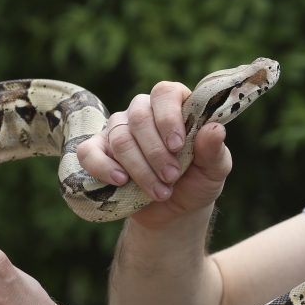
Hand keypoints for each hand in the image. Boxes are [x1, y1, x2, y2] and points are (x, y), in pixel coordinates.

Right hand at [77, 81, 231, 229]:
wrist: (175, 211)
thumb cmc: (197, 182)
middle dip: (156, 152)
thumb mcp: (214, 170)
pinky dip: (103, 167)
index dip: (168, 117)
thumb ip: (214, 150)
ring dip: (140, 169)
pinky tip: (121, 181)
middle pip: (139, 118)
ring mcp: (118, 130)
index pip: (165, 93)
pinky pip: (89, 152)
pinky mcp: (99, 152)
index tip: (177, 146)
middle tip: (172, 177)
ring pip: (120, 138)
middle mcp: (144, 111)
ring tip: (160, 191)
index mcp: (175, 105)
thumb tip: (216, 130)